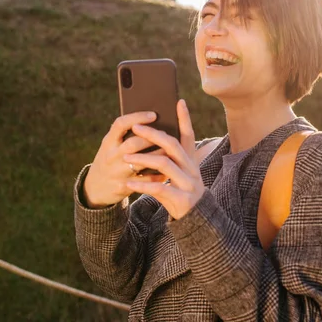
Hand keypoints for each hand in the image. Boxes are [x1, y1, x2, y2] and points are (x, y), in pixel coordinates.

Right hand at [83, 112, 165, 207]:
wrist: (96, 187)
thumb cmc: (110, 160)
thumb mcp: (111, 146)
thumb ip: (125, 135)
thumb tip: (153, 121)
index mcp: (108, 142)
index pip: (120, 124)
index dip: (137, 117)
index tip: (154, 114)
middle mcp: (111, 156)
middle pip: (133, 143)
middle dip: (152, 138)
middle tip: (167, 134)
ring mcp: (116, 172)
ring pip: (140, 162)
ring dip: (158, 155)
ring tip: (171, 151)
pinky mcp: (123, 186)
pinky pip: (144, 180)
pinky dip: (157, 175)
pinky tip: (167, 171)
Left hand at [122, 99, 204, 219]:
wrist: (195, 219)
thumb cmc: (180, 191)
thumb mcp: (178, 173)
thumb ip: (169, 158)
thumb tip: (151, 136)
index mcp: (190, 161)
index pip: (189, 135)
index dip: (185, 118)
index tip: (179, 101)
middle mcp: (192, 169)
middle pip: (173, 145)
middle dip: (153, 135)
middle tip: (135, 128)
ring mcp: (188, 184)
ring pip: (165, 164)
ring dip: (144, 158)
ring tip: (126, 157)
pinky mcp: (181, 200)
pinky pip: (160, 189)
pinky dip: (142, 185)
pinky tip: (129, 184)